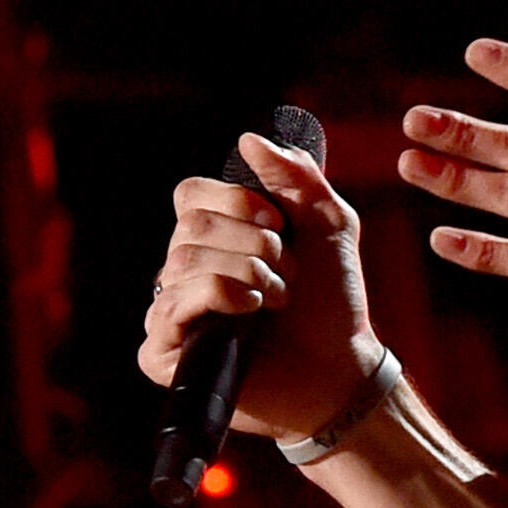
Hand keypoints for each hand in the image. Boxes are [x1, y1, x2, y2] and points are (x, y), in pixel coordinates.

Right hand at [138, 134, 381, 437]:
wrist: (342, 369)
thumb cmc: (333, 302)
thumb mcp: (329, 224)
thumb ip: (297, 176)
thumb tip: (248, 139)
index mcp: (214, 239)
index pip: (190, 194)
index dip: (236, 202)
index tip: (279, 224)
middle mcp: (184, 273)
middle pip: (189, 227)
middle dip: (253, 244)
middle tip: (288, 271)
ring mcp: (171, 313)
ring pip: (181, 263)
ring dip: (247, 273)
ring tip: (278, 297)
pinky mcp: (165, 355)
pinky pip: (170, 306)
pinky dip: (219, 296)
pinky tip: (250, 311)